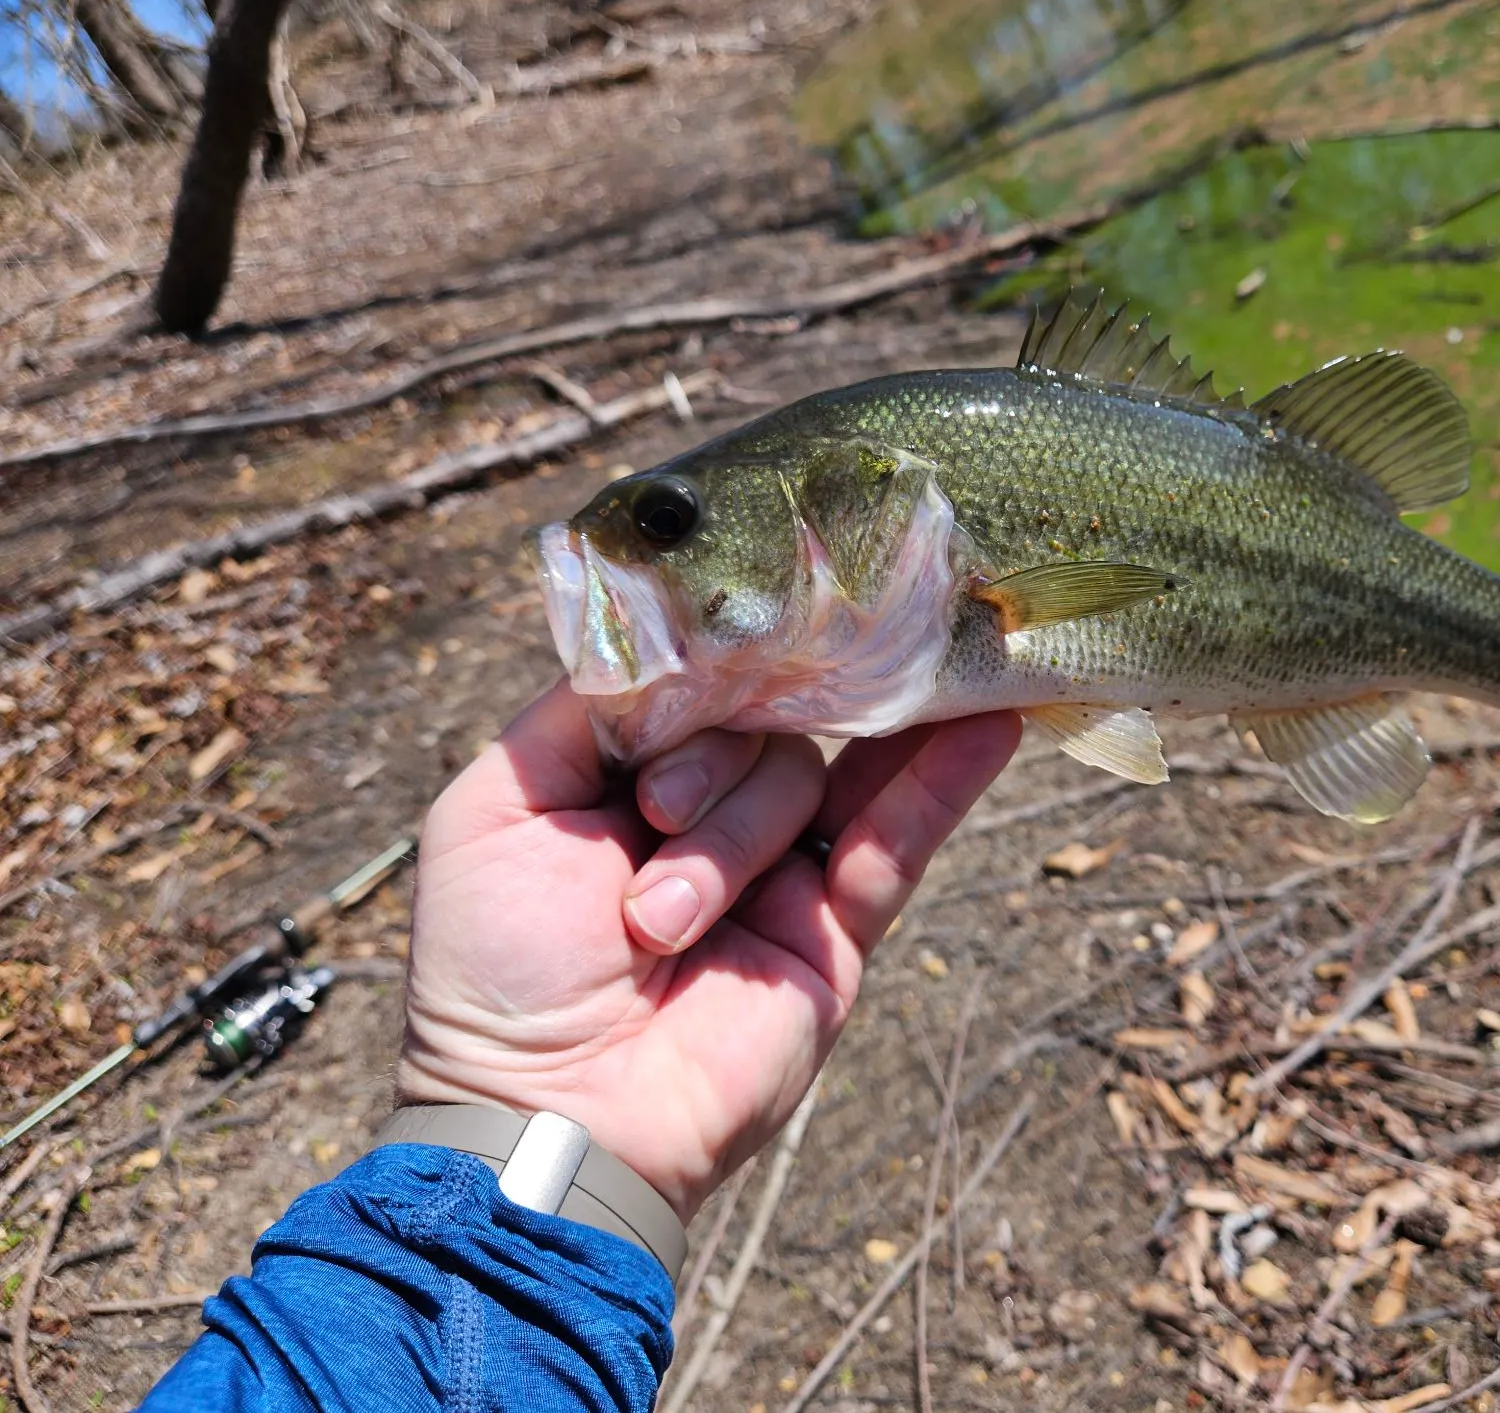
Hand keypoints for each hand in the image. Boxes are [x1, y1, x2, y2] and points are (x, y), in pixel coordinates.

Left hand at [397, 681, 1020, 1221]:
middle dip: (705, 771)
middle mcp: (704, 814)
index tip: (699, 674)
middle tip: (652, 824)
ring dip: (738, 836)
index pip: (691, 682)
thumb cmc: (499, 963)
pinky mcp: (833, 930)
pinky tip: (990, 718)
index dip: (692, 678)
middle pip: (755, 723)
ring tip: (664, 924)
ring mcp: (775, 871)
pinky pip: (897, 839)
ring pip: (808, 777)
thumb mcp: (496, 806)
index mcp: (623, 777)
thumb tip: (675, 633)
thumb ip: (580, 710)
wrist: (551, 1118)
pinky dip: (942, 779)